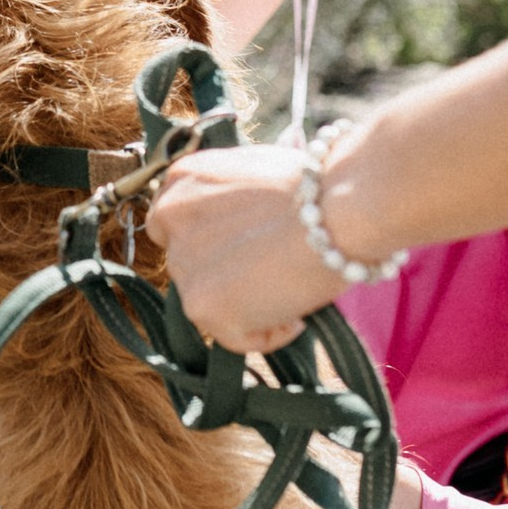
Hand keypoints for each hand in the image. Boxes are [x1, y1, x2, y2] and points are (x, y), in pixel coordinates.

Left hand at [142, 143, 345, 351]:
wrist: (337, 211)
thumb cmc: (319, 189)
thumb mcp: (259, 171)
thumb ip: (235, 196)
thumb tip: (244, 217)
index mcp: (183, 178)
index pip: (173, 221)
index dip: (210, 241)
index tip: (243, 249)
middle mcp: (170, 217)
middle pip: (190, 263)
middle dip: (227, 274)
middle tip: (274, 271)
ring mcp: (183, 264)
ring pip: (210, 301)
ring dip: (249, 304)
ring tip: (293, 290)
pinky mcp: (202, 306)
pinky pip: (234, 337)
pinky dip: (269, 333)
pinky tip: (297, 315)